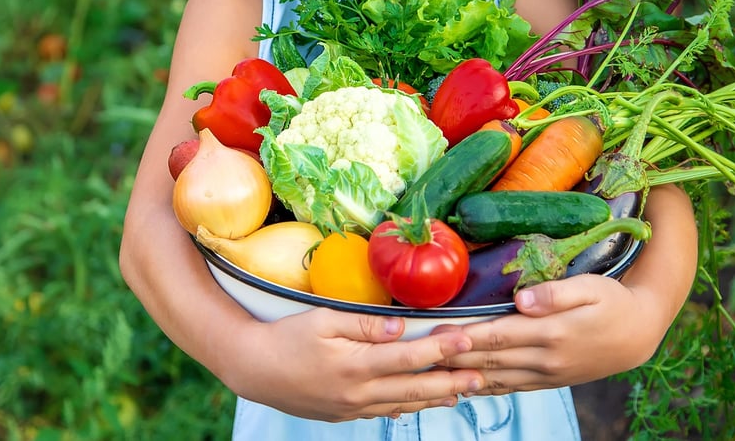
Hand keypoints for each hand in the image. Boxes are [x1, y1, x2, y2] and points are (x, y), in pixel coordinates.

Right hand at [222, 307, 484, 420]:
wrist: (253, 369)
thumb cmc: (287, 336)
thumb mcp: (322, 320)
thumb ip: (364, 324)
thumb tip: (401, 325)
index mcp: (356, 365)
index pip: (408, 357)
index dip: (440, 349)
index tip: (467, 340)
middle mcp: (358, 391)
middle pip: (413, 386)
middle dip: (450, 380)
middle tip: (481, 375)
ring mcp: (352, 407)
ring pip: (402, 403)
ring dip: (434, 397)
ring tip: (462, 392)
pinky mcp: (344, 414)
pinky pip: (383, 412)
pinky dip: (407, 406)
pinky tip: (421, 402)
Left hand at [434, 273, 663, 395]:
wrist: (639, 333)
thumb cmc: (612, 301)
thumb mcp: (590, 288)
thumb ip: (555, 294)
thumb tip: (523, 300)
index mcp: (551, 332)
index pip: (497, 335)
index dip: (464, 335)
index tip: (435, 332)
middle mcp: (545, 358)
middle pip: (489, 359)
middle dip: (452, 357)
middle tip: (419, 353)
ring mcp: (546, 374)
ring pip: (496, 377)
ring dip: (462, 375)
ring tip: (429, 372)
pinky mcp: (549, 381)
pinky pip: (511, 387)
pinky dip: (485, 387)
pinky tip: (463, 385)